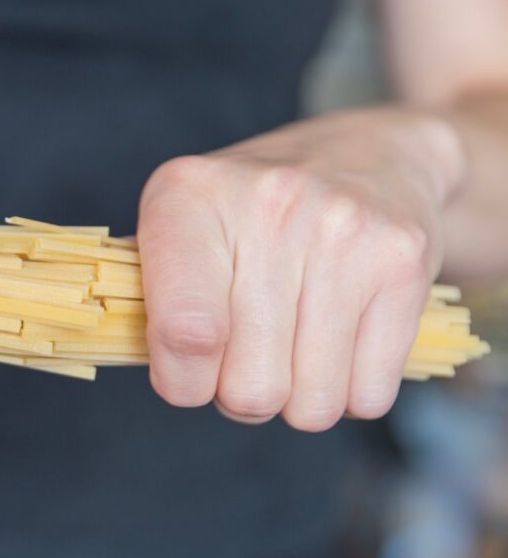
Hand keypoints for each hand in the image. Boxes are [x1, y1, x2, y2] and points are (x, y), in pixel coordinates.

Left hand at [137, 109, 463, 430]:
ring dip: (297, 398)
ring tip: (292, 346)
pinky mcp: (404, 261)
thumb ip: (153, 300)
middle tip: (248, 353)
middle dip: (242, 394)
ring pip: (311, 404)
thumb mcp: (181, 226)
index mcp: (185, 196)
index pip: (183, 334)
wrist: (370, 154)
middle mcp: (267, 204)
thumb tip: (169, 377)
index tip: (188, 374)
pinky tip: (339, 342)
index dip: (182, 382)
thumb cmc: (249, 213)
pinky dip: (348, 392)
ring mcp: (343, 230)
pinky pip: (368, 396)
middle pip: (249, 389)